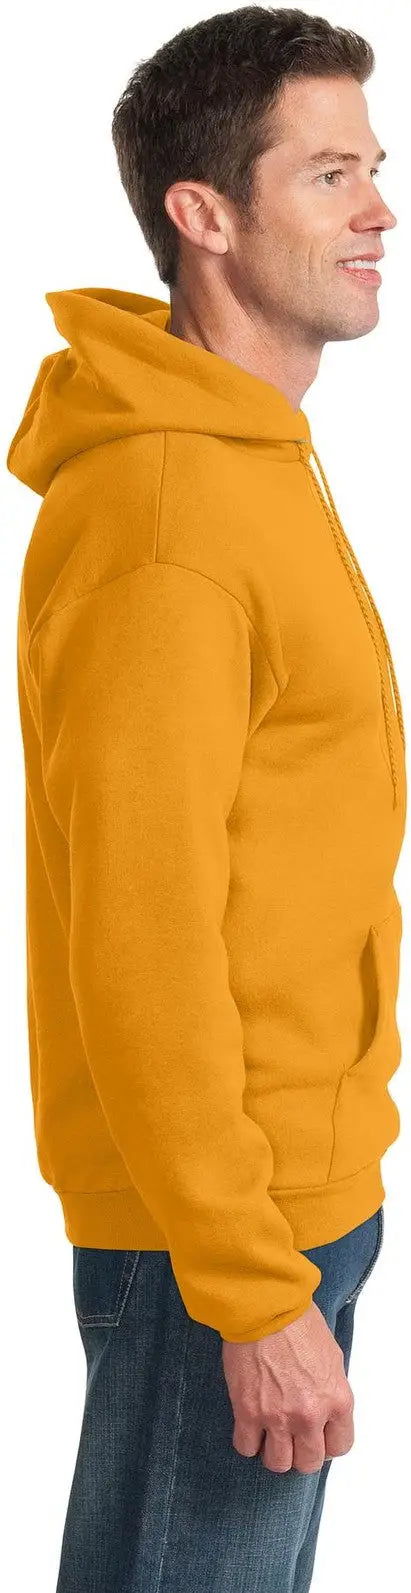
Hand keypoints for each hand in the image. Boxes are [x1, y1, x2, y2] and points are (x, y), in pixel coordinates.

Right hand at [222, 1300, 353, 1473]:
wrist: (265, 1306)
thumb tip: (324, 1411)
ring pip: (278, 1463)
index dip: (326, 1444)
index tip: (316, 1436)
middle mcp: (310, 1415)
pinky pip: (246, 1447)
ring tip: (269, 1433)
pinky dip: (248, 1441)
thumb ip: (331, 1392)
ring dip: (274, 1451)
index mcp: (337, 1400)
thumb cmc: (299, 1322)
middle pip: (308, 1462)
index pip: (339, 1447)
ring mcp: (278, 1417)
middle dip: (300, 1452)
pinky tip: (249, 1425)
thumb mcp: (332, 1358)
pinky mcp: (247, 1412)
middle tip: (291, 1436)